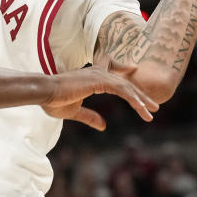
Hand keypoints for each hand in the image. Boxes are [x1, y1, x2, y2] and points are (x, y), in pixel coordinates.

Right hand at [41, 61, 157, 130]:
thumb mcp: (74, 112)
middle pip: (124, 82)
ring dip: (141, 100)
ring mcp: (98, 75)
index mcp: (89, 77)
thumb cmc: (53, 101)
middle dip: (139, 94)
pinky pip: (122, 90)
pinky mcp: (99, 80)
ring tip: (152, 112)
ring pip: (126, 87)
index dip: (123, 71)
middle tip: (153, 106)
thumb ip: (89, 117)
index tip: (133, 70)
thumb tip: (103, 126)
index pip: (110, 71)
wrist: (44, 93)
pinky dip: (133, 99)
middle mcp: (96, 72)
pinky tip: (142, 109)